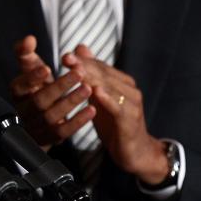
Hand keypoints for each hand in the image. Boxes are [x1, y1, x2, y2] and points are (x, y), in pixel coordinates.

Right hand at [10, 35, 95, 146]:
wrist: (36, 121)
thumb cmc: (35, 89)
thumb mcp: (29, 71)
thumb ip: (26, 53)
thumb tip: (29, 39)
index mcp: (18, 92)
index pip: (21, 85)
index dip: (32, 78)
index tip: (46, 68)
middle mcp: (25, 110)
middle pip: (39, 101)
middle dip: (59, 87)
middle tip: (78, 73)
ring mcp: (37, 126)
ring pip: (52, 116)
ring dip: (71, 102)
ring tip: (88, 88)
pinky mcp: (51, 138)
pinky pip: (64, 131)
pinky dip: (78, 121)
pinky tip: (92, 109)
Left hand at [63, 45, 168, 183]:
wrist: (135, 152)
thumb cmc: (113, 122)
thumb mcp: (98, 97)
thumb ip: (91, 74)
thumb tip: (80, 48)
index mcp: (121, 82)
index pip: (99, 66)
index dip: (82, 60)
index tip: (65, 55)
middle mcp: (129, 89)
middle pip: (103, 74)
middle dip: (84, 65)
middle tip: (67, 59)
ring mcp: (132, 104)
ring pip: (110, 87)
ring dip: (93, 78)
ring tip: (77, 71)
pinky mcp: (131, 120)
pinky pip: (118, 107)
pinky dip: (108, 99)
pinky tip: (96, 92)